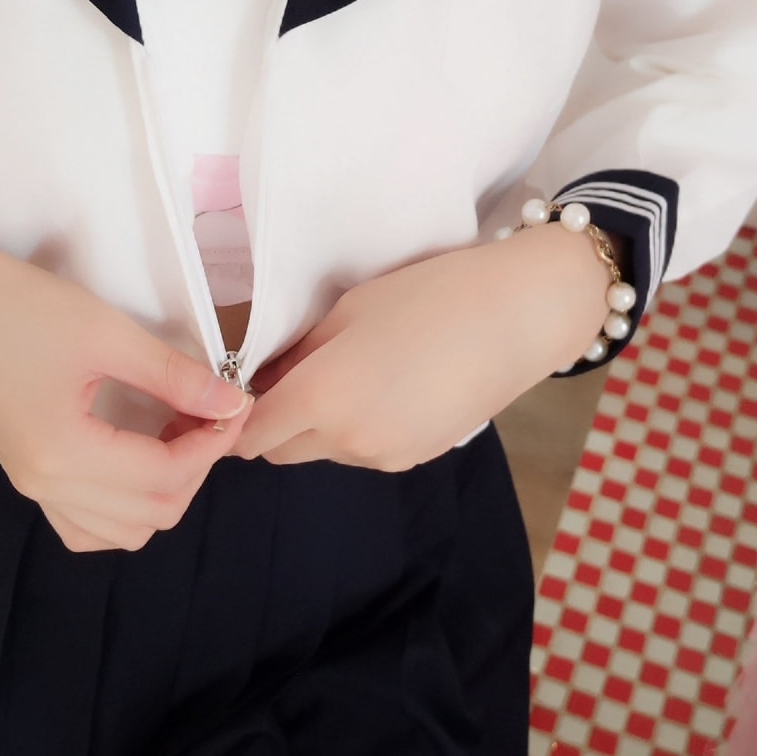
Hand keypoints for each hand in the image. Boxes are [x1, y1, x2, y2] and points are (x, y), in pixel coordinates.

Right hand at [0, 180, 252, 551]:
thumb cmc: (22, 307)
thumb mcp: (108, 333)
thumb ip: (174, 376)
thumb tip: (233, 404)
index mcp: (62, 452)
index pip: (165, 475)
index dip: (213, 443)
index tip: (236, 403)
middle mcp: (44, 484)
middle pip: (151, 515)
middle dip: (195, 468)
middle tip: (211, 413)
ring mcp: (32, 487)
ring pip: (122, 532)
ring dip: (164, 492)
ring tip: (177, 433)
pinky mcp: (28, 476)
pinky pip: (87, 525)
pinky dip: (125, 507)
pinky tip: (139, 457)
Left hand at [232, 225, 613, 469]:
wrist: (519, 317)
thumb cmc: (429, 295)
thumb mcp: (347, 311)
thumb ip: (297, 354)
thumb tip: (265, 378)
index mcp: (322, 397)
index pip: (249, 435)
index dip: (237, 415)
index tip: (244, 387)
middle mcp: (348, 441)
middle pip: (280, 452)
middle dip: (275, 422)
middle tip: (292, 376)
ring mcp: (384, 457)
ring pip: (322, 453)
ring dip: (318, 427)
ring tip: (353, 374)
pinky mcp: (413, 460)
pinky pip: (362, 453)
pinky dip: (357, 430)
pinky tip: (389, 388)